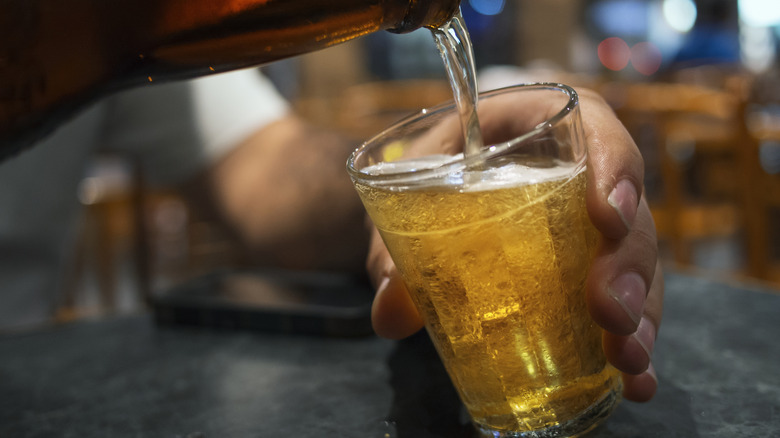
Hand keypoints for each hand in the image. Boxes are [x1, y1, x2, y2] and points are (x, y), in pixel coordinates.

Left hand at [365, 88, 662, 402]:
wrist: (429, 189)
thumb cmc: (428, 173)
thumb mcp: (405, 192)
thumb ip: (394, 248)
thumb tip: (390, 315)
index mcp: (536, 125)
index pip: (591, 125)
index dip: (613, 164)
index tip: (608, 216)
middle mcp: (579, 172)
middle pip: (627, 208)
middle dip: (626, 264)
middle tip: (608, 313)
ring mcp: (592, 224)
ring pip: (637, 262)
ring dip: (638, 313)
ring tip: (627, 361)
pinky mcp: (593, 267)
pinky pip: (627, 299)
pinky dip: (632, 340)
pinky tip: (637, 381)